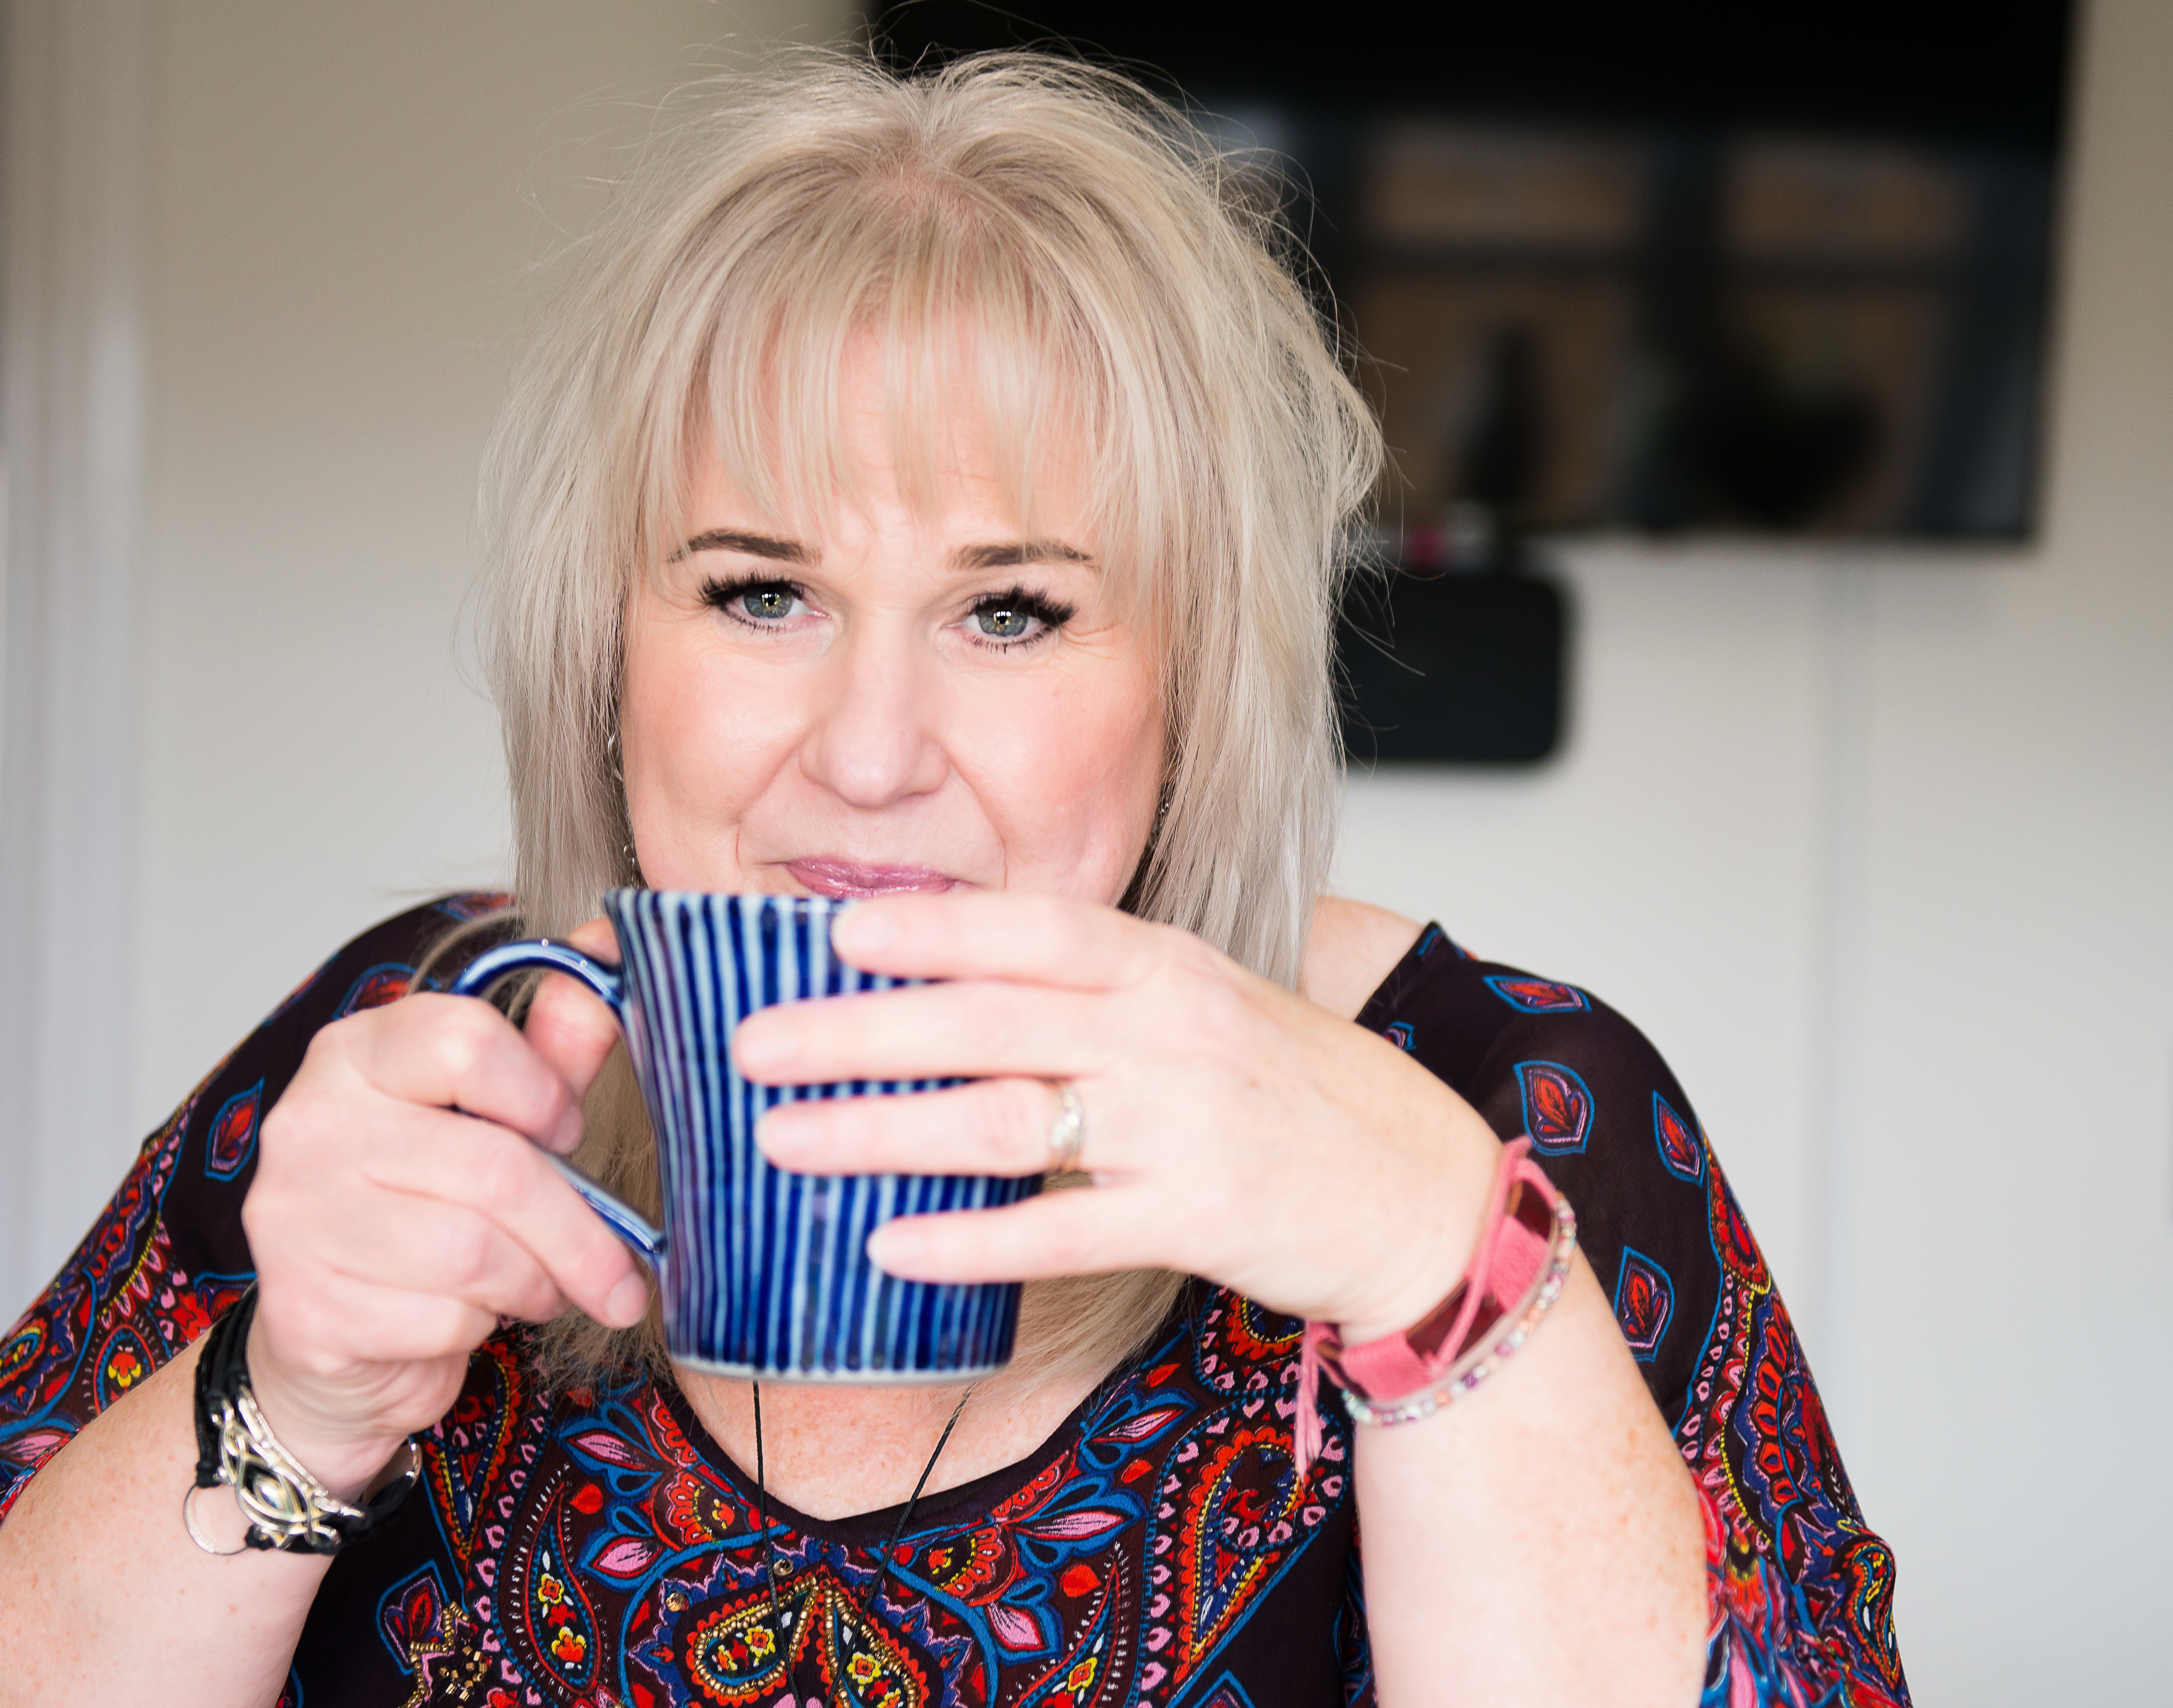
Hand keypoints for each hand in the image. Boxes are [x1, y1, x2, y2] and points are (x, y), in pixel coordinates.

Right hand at [237, 920, 643, 1493]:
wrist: (336, 1337)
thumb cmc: (422, 1209)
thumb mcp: (489, 1117)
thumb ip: (548, 1048)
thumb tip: (610, 942)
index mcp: (355, 1054)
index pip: (464, 1040)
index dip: (543, 1093)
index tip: (569, 1130)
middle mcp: (311, 1125)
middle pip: (496, 1168)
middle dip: (579, 1233)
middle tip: (617, 1270)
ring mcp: (297, 1220)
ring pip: (477, 1255)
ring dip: (533, 1284)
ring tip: (534, 1286)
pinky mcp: (307, 1311)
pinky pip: (443, 1322)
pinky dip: (480, 1330)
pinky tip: (466, 1317)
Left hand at [739, 895, 1502, 1338]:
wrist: (1422, 1191)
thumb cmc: (1293, 1093)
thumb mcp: (1204, 1006)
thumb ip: (1096, 989)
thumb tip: (954, 981)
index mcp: (1166, 967)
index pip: (1030, 928)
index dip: (927, 927)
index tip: (829, 934)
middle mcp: (1168, 1033)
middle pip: (986, 1021)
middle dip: (856, 1032)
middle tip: (750, 1046)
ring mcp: (1182, 1126)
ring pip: (1002, 1121)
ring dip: (881, 1132)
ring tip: (783, 1142)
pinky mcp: (1195, 1218)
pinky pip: (1058, 1229)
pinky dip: (967, 1239)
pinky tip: (889, 1244)